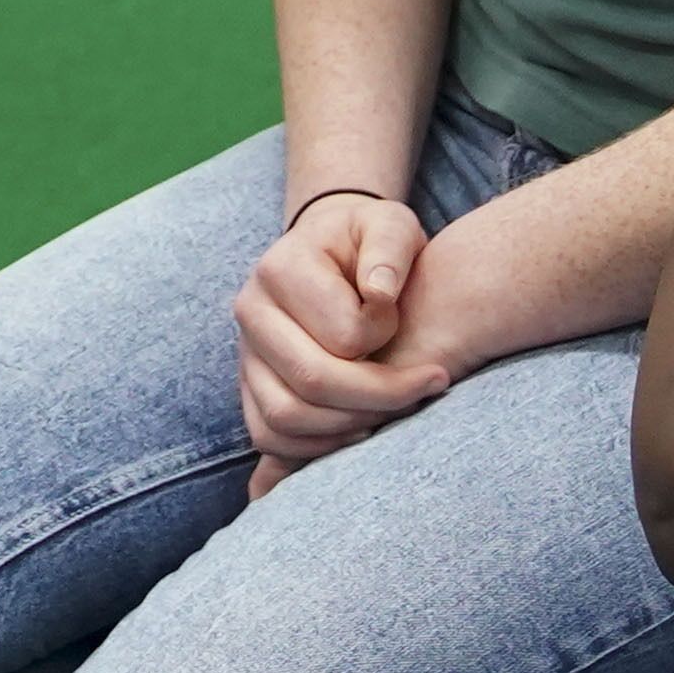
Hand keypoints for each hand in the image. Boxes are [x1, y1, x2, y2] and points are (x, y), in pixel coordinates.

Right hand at [233, 188, 437, 496]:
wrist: (330, 254)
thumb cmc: (368, 241)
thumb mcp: (389, 225)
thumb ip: (389, 249)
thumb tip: (379, 295)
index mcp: (281, 267)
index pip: (342, 333)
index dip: (387, 337)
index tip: (404, 320)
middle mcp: (251, 311)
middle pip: (311, 382)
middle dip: (381, 397)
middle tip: (429, 385)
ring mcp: (244, 353)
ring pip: (286, 418)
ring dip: (351, 426)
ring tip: (396, 409)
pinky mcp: (248, 388)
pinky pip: (271, 437)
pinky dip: (318, 448)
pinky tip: (362, 425)